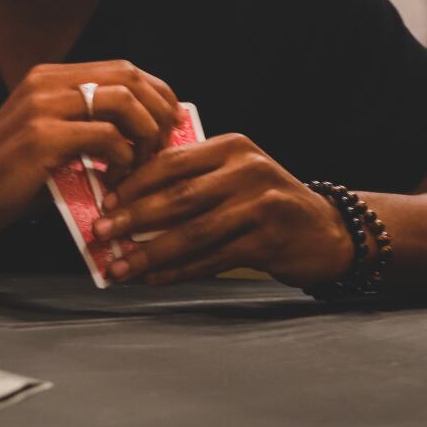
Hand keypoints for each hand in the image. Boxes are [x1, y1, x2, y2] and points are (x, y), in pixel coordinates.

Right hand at [0, 61, 182, 235]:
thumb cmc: (14, 176)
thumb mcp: (51, 136)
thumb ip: (88, 123)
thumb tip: (147, 127)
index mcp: (50, 77)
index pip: (122, 69)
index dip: (156, 93)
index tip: (167, 123)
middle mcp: (46, 82)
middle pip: (129, 76)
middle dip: (158, 110)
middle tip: (162, 145)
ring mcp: (43, 107)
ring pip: (123, 101)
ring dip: (144, 133)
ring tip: (141, 162)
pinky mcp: (43, 137)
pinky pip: (106, 137)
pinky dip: (123, 159)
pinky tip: (117, 178)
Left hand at [90, 134, 353, 287]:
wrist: (326, 232)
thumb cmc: (267, 203)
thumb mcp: (235, 176)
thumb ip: (193, 180)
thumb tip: (127, 202)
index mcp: (232, 147)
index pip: (172, 161)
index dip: (134, 182)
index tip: (104, 200)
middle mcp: (247, 170)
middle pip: (178, 196)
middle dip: (133, 218)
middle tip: (100, 233)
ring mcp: (260, 206)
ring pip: (192, 232)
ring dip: (149, 253)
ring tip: (118, 266)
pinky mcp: (267, 241)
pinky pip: (211, 259)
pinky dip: (177, 271)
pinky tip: (152, 279)